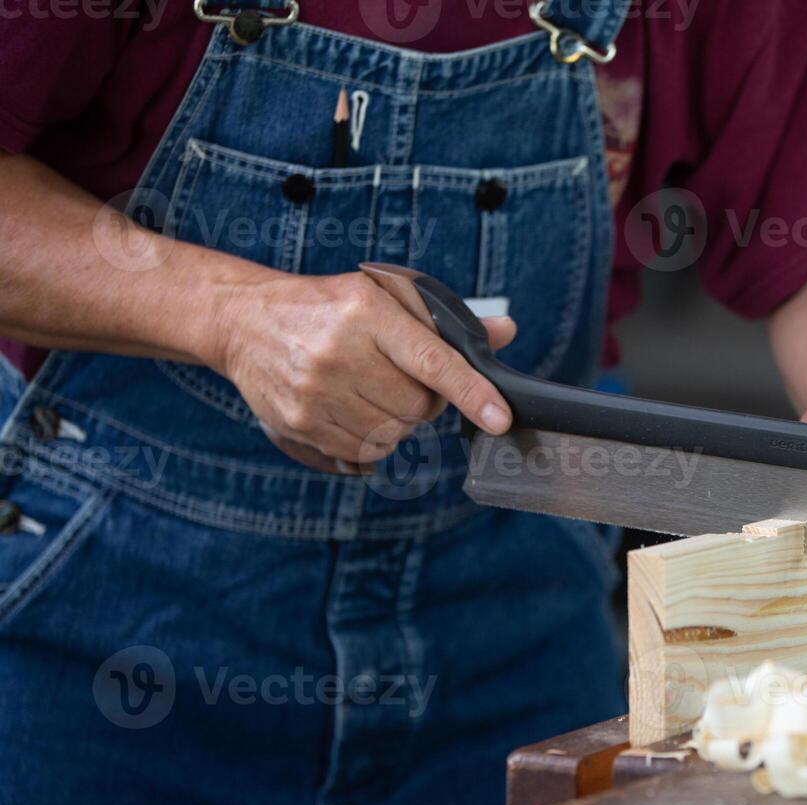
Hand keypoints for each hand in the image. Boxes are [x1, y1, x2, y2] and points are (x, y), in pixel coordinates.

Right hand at [208, 272, 516, 472]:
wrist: (246, 320)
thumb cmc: (328, 307)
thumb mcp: (384, 296)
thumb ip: (446, 320)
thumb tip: (505, 332)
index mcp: (367, 312)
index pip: (431, 361)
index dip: (471, 393)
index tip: (499, 418)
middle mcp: (339, 351)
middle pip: (418, 407)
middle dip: (425, 402)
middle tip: (401, 379)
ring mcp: (315, 390)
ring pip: (393, 434)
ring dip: (397, 422)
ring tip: (372, 390)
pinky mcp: (299, 421)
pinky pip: (363, 452)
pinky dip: (373, 439)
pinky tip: (354, 409)